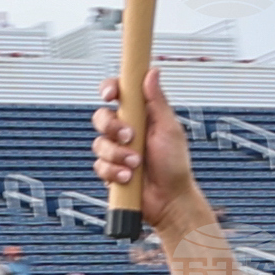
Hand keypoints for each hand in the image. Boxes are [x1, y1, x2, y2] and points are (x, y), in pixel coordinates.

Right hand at [92, 69, 199, 236]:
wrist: (170, 201)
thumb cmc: (175, 166)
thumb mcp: (169, 129)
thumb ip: (157, 101)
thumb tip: (151, 73)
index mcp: (140, 115)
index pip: (119, 93)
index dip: (110, 89)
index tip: (111, 94)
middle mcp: (126, 130)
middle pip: (101, 117)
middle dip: (112, 128)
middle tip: (130, 137)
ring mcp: (117, 151)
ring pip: (99, 143)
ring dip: (117, 154)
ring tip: (136, 164)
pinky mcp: (110, 170)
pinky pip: (99, 166)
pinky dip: (113, 172)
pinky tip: (128, 178)